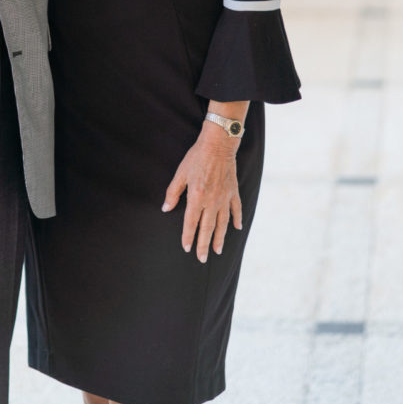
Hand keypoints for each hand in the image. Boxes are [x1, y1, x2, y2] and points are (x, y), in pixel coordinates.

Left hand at [161, 127, 241, 262]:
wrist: (218, 145)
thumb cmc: (196, 157)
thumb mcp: (180, 174)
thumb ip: (173, 192)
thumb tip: (166, 208)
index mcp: (197, 197)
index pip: (191, 222)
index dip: (188, 236)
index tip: (186, 248)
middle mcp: (212, 201)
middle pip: (207, 228)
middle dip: (204, 245)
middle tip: (202, 258)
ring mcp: (224, 198)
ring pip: (222, 223)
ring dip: (220, 238)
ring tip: (218, 250)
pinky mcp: (233, 192)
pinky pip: (236, 209)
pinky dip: (237, 219)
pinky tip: (237, 228)